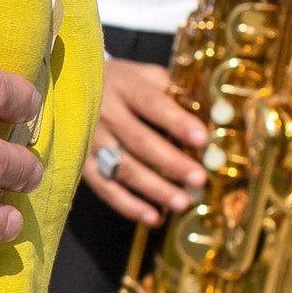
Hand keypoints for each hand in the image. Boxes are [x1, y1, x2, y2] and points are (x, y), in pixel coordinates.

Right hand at [83, 55, 205, 226]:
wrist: (73, 88)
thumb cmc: (124, 84)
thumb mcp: (146, 75)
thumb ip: (177, 92)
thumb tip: (219, 114)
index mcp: (125, 87)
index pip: (152, 104)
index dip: (177, 122)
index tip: (202, 138)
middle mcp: (106, 114)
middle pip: (139, 141)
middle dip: (171, 162)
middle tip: (199, 179)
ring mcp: (91, 141)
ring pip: (123, 169)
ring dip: (154, 188)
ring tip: (182, 203)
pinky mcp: (83, 164)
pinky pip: (106, 188)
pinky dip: (129, 206)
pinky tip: (153, 217)